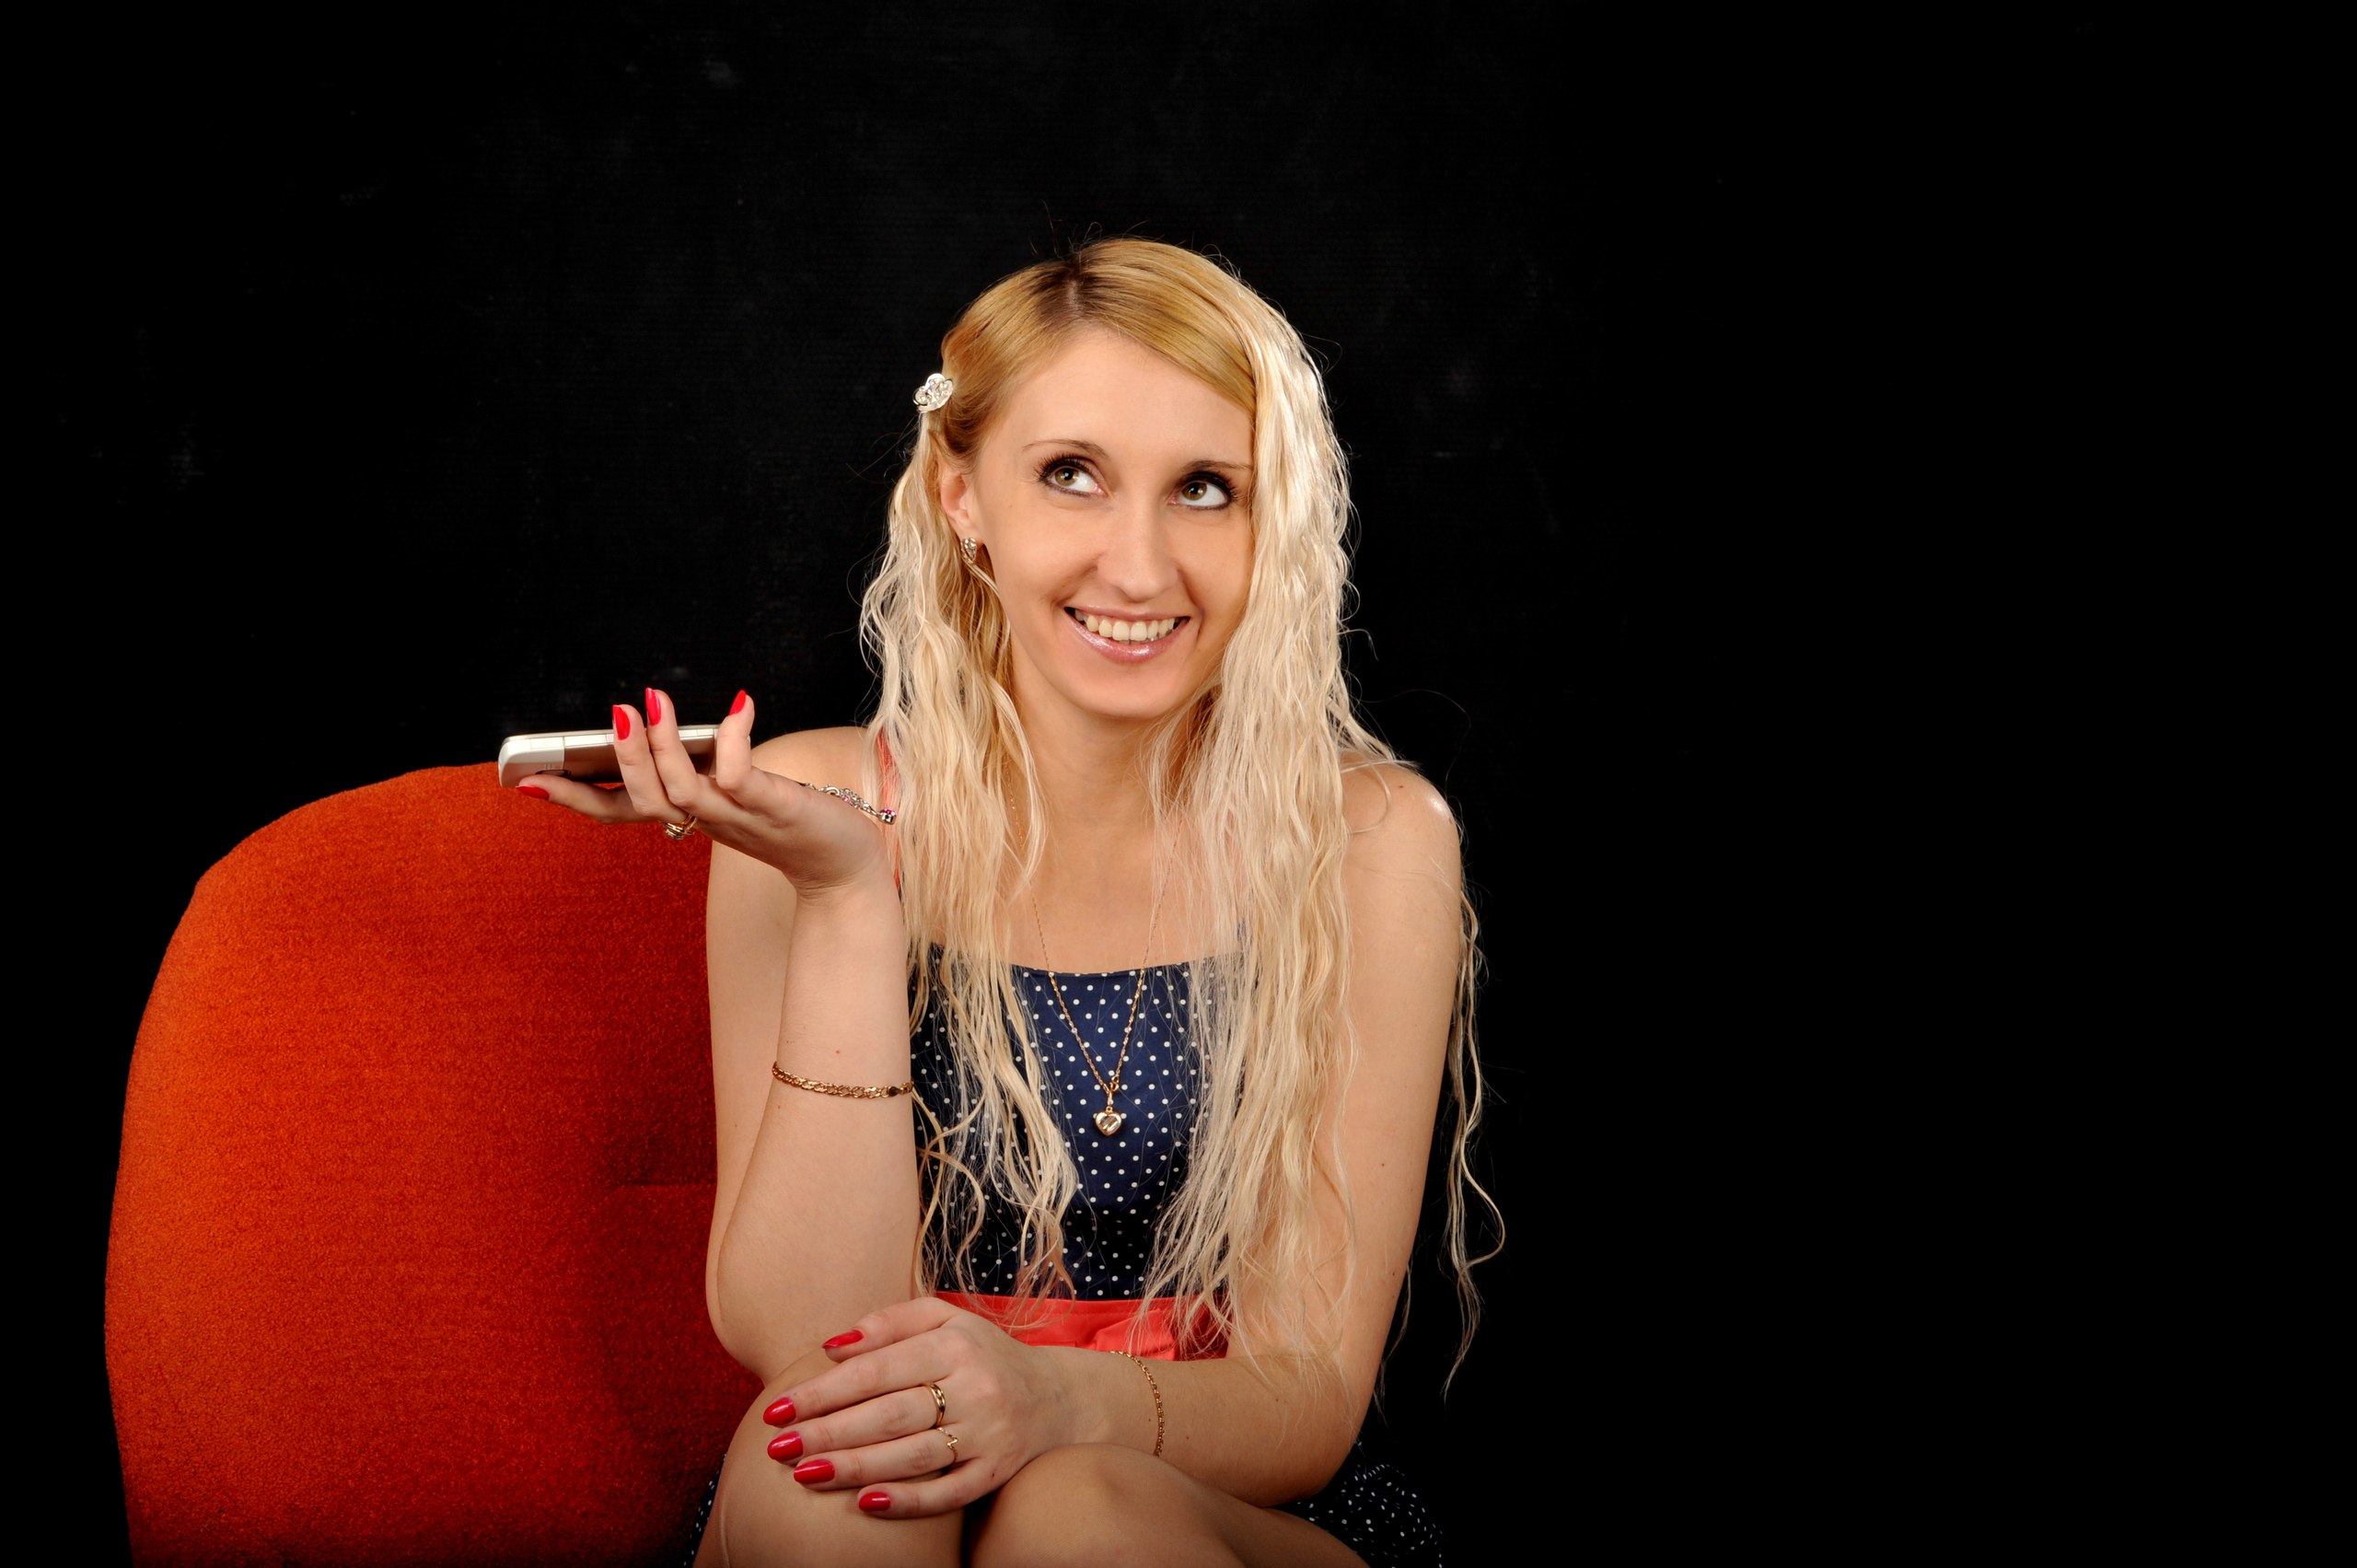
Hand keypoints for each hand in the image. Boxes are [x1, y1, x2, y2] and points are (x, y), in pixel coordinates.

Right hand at [518, 688, 891, 898]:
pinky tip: (737, 708)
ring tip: (650, 703)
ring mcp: (741, 818)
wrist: (846, 867)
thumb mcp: (736, 793)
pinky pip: (742, 777)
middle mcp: (708, 821)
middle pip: (643, 802)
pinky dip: (733, 741)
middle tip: (610, 714)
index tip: (526, 783)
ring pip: (682, 792)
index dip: (574, 800)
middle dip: (618, 760)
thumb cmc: (791, 822)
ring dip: (662, 748)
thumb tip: (662, 721)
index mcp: (692, 817)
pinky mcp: (777, 808)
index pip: (621, 813)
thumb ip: (701, 766)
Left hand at [757, 1298, 1079, 1518]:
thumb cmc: (983, 1354)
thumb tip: (830, 1346)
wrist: (1057, 1396)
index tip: (778, 1409)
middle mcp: (976, 1387)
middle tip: (779, 1448)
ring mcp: (989, 1433)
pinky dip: (909, 1501)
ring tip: (806, 1473)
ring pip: (914, 1456)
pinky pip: (951, 1493)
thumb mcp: (944, 1319)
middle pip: (889, 1415)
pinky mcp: (998, 1471)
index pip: (876, 1370)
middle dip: (828, 1432)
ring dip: (855, 1467)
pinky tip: (867, 1504)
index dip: (823, 1391)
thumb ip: (888, 1323)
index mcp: (955, 1344)